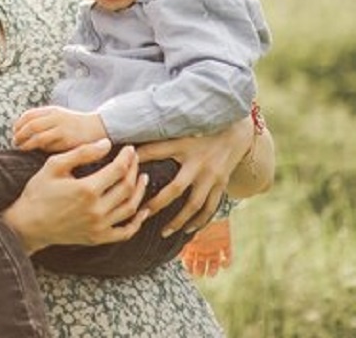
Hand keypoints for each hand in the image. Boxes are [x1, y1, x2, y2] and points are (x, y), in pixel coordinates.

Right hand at [4, 138, 148, 252]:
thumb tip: (106, 144)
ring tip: (142, 178)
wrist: (28, 224)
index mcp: (86, 189)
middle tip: (135, 160)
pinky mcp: (98, 238)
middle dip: (134, 170)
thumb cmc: (38, 192)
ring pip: (130, 208)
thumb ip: (81, 153)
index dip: (127, 157)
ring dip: (140, 192)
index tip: (129, 148)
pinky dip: (137, 222)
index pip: (118, 170)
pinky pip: (125, 232)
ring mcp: (99, 226)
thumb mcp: (54, 165)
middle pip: (127, 187)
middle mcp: (96, 210)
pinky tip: (142, 211)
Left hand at [13, 106, 107, 151]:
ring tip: (22, 148)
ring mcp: (63, 130)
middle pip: (31, 126)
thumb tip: (21, 127)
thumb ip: (42, 117)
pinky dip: (41, 149)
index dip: (18, 124)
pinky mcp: (68, 142)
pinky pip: (50, 147)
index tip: (14, 131)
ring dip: (27, 144)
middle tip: (14, 142)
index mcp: (52, 110)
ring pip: (38, 138)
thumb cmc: (75, 123)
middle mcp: (57, 118)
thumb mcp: (59, 114)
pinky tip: (38, 151)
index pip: (29, 115)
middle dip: (20, 135)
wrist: (100, 127)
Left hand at [134, 116, 250, 235]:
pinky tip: (189, 229)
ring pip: (195, 205)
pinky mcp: (222, 185)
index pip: (157, 151)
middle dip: (158, 203)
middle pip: (177, 188)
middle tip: (142, 214)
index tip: (125, 171)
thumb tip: (130, 144)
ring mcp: (212, 177)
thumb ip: (157, 139)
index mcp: (184, 146)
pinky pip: (211, 208)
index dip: (141, 157)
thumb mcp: (180, 131)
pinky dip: (200, 220)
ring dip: (180, 220)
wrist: (237, 132)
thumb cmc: (202, 130)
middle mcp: (199, 164)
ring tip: (165, 232)